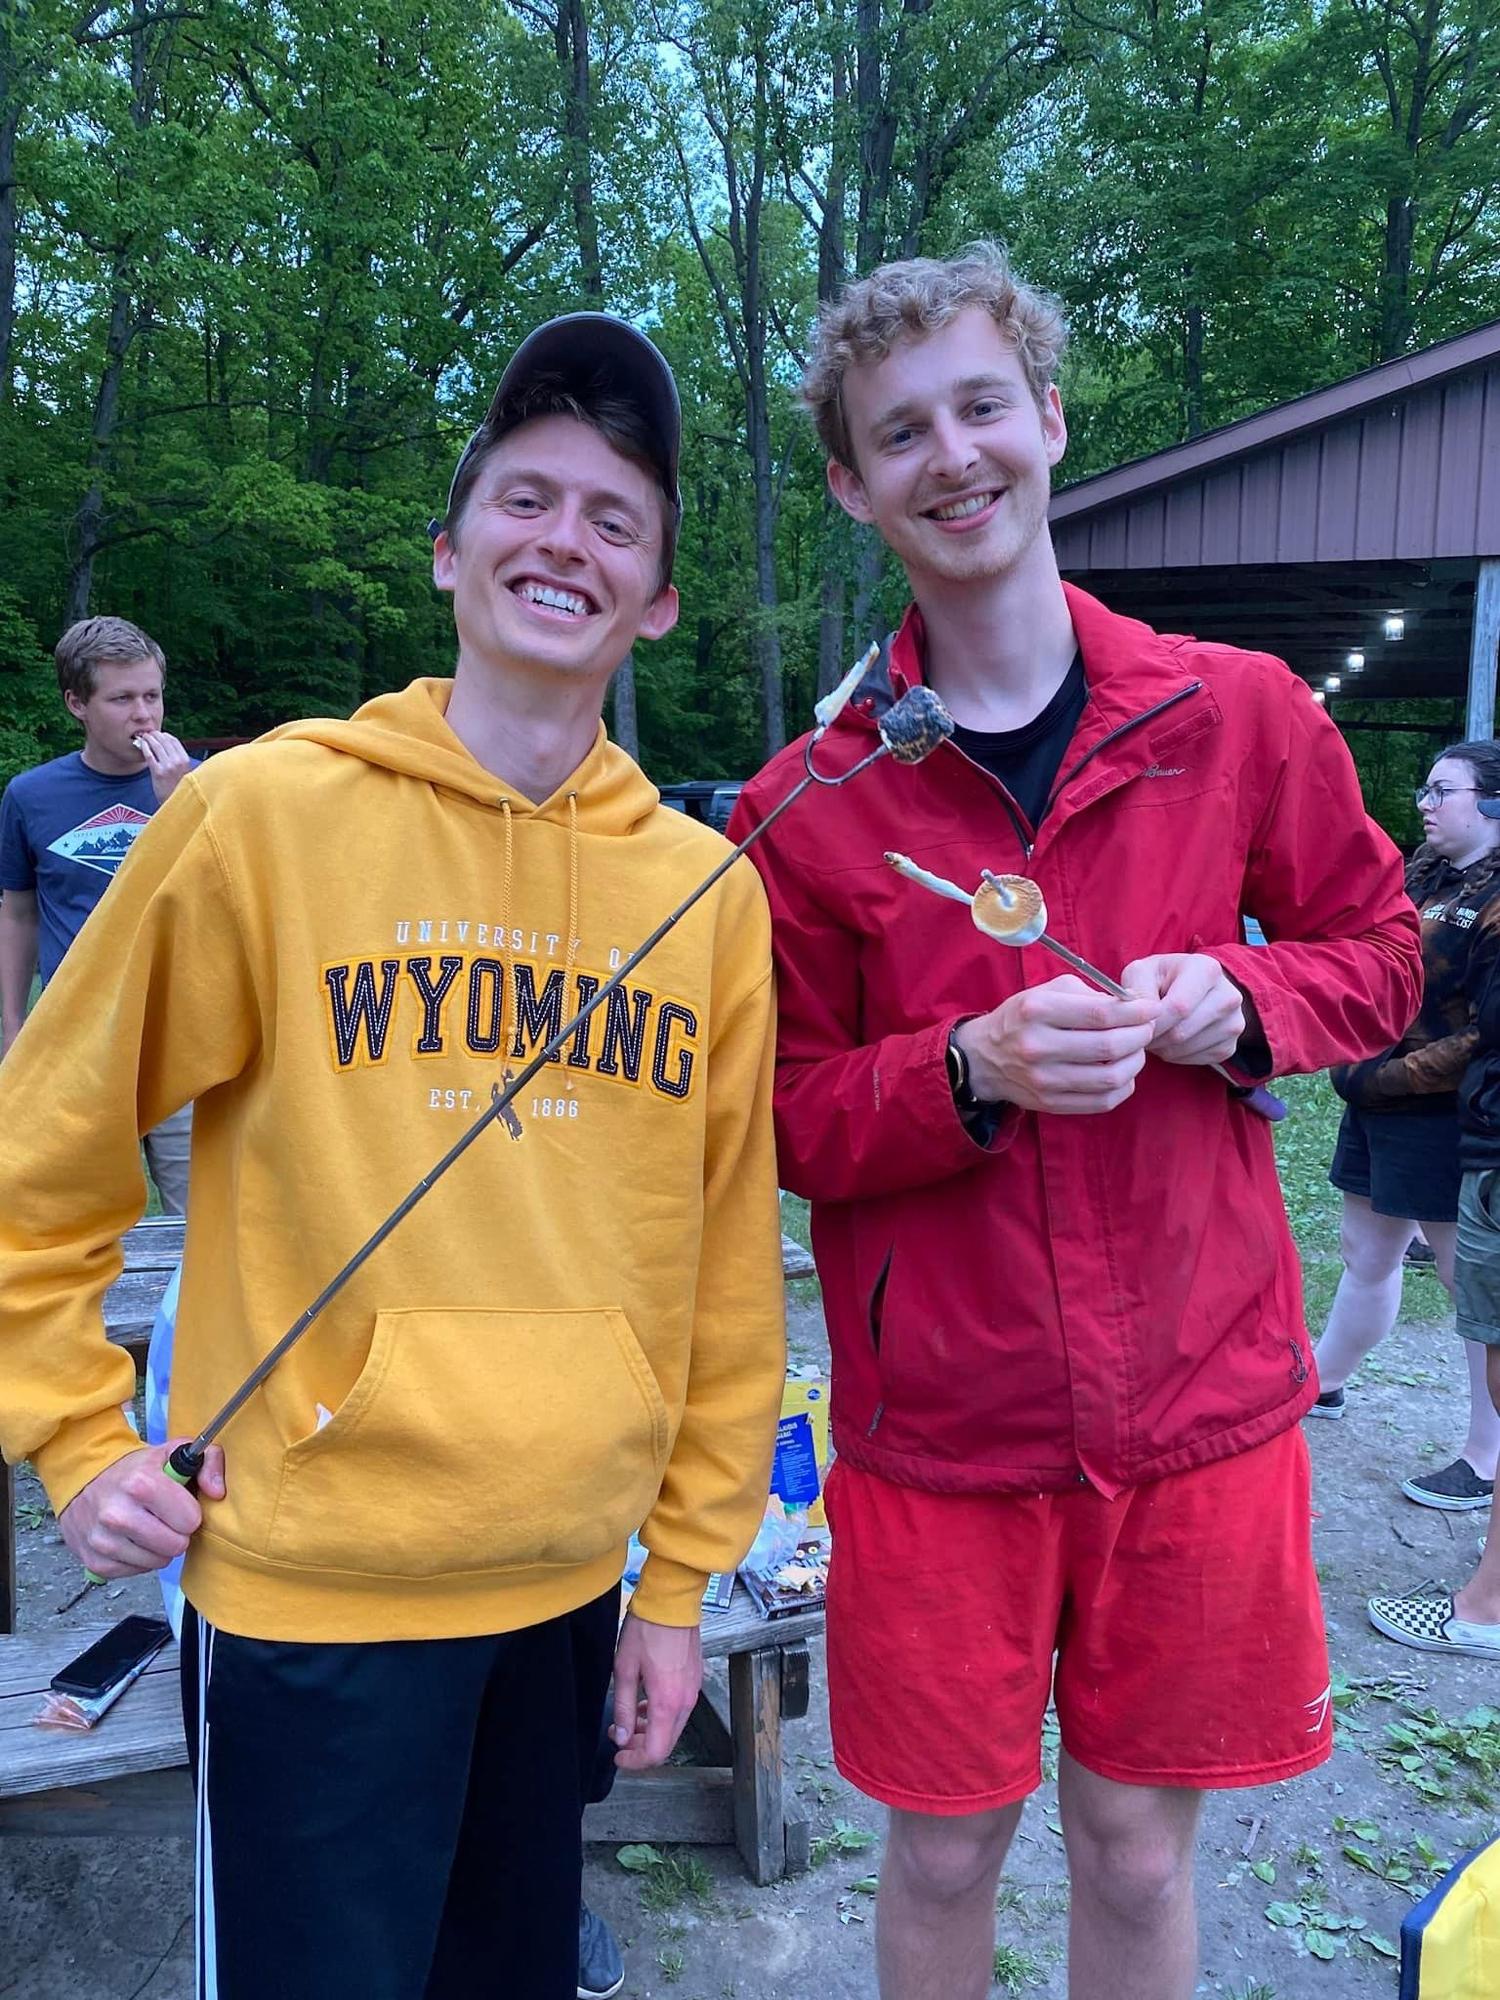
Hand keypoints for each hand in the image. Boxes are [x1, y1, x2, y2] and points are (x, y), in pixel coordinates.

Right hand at [59, 1439, 225, 1578]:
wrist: (84, 1478)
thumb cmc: (135, 1468)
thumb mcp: (174, 1452)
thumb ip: (209, 1461)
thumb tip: (217, 1492)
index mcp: (141, 1484)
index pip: (189, 1520)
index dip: (189, 1513)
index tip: (178, 1504)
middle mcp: (117, 1514)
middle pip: (175, 1546)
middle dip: (176, 1533)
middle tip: (165, 1518)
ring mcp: (103, 1540)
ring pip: (157, 1562)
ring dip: (158, 1548)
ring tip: (147, 1526)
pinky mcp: (95, 1561)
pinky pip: (136, 1572)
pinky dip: (138, 1559)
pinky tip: (131, 1538)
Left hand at [134, 731, 190, 803]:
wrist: (176, 803)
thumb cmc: (179, 789)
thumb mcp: (185, 772)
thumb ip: (179, 760)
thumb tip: (168, 748)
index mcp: (186, 760)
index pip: (174, 741)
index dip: (165, 735)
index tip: (159, 735)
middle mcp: (178, 761)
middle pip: (165, 741)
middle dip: (155, 735)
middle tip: (149, 733)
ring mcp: (167, 767)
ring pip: (157, 746)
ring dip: (149, 739)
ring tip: (144, 736)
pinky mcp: (158, 772)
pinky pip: (150, 755)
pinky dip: (145, 747)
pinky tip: (142, 744)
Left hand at [610, 1610, 702, 1770]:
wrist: (672, 1600)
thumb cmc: (646, 1630)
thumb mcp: (624, 1670)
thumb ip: (622, 1707)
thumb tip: (621, 1738)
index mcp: (668, 1703)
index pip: (656, 1752)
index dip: (635, 1761)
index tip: (618, 1756)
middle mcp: (686, 1701)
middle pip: (667, 1743)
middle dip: (641, 1747)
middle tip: (619, 1735)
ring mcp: (693, 1690)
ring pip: (674, 1727)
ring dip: (651, 1731)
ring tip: (628, 1717)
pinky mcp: (695, 1679)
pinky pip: (679, 1709)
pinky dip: (661, 1715)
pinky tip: (645, 1701)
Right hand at [954, 974, 1156, 1115]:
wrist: (984, 1058)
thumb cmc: (1023, 1018)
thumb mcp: (1047, 992)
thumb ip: (1088, 994)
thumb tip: (1130, 1005)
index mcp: (1038, 1011)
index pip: (1100, 1013)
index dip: (1135, 1011)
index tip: (1151, 1008)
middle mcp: (1039, 1046)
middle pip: (1109, 1045)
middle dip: (1140, 1035)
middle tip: (1147, 1028)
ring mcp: (1044, 1080)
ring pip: (1110, 1077)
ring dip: (1135, 1062)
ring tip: (1136, 1050)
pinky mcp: (1050, 1104)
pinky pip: (1102, 1101)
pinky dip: (1123, 1087)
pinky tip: (1123, 1073)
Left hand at [1120, 953, 1244, 1067]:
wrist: (1191, 987)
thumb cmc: (1161, 978)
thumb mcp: (1142, 972)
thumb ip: (1137, 991)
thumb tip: (1143, 1021)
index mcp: (1207, 970)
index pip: (1178, 1007)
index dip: (1151, 1022)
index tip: (1136, 1023)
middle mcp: (1229, 996)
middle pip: (1180, 1032)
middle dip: (1153, 1037)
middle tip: (1141, 1030)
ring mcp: (1234, 1023)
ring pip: (1185, 1049)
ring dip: (1161, 1047)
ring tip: (1156, 1032)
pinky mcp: (1230, 1046)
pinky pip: (1194, 1060)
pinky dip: (1175, 1055)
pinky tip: (1170, 1040)